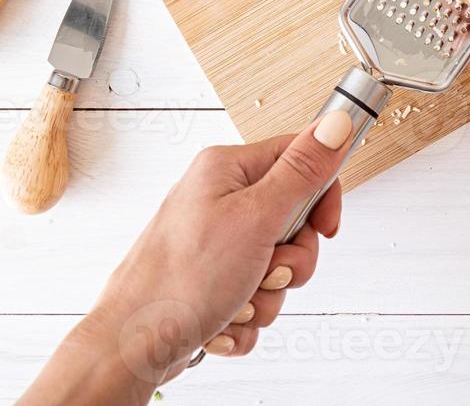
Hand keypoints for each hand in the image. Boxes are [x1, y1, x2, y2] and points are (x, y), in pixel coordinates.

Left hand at [20, 111, 354, 404]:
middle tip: (267, 270)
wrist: (131, 347)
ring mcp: (216, 245)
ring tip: (235, 299)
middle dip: (289, 261)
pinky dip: (246, 316)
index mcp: (227, 171)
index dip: (320, 197)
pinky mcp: (213, 283)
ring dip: (266, 295)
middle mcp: (219, 202)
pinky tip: (221, 320)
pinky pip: (255, 297)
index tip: (323, 228)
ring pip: (277, 267)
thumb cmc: (179, 280)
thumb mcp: (256, 217)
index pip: (299, 159)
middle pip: (294, 222)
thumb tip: (337, 123)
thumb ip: (302, 172)